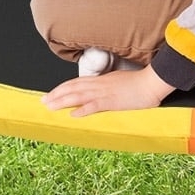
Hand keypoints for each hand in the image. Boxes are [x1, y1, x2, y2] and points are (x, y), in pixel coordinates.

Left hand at [42, 64, 174, 116]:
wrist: (151, 82)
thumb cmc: (138, 83)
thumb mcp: (118, 81)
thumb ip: (106, 86)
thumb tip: (95, 94)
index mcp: (101, 80)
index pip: (77, 82)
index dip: (62, 88)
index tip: (50, 94)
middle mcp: (99, 85)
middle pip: (73, 88)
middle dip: (56, 95)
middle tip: (43, 101)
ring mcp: (105, 93)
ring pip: (79, 95)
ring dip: (63, 101)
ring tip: (50, 107)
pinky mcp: (112, 102)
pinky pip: (94, 106)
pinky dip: (82, 110)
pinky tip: (73, 115)